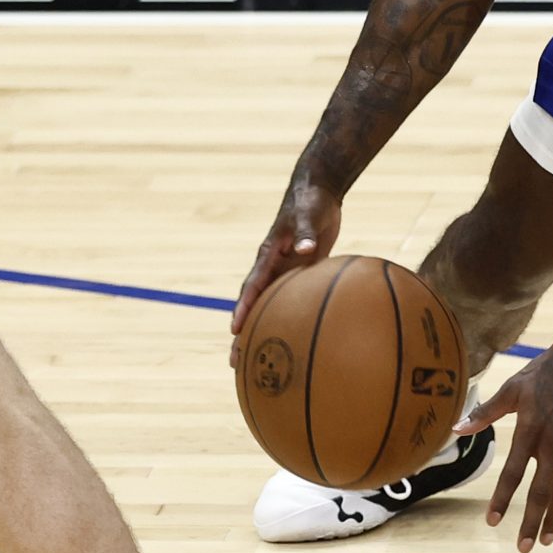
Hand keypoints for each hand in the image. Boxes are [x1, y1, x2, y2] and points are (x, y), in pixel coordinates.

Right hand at [228, 181, 341, 364]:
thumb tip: (304, 249)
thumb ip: (304, 233)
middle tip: (234, 361)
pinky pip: (288, 301)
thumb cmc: (311, 202)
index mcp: (269, 255)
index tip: (235, 329)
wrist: (318, 191)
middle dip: (241, 333)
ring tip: (252, 361)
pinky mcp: (299, 272)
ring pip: (267, 308)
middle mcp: (271, 268)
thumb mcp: (308, 215)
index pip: (252, 286)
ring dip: (259, 332)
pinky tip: (290, 338)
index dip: (243, 308)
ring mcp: (284, 272)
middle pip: (252, 305)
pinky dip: (285, 319)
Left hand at [457, 337, 552, 552]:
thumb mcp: (511, 388)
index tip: (492, 522)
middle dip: (531, 522)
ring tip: (547, 540)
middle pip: (541, 492)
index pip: (513, 473)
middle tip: (523, 548)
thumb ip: (485, 412)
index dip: (502, 499)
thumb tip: (456, 428)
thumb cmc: (543, 371)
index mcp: (530, 431)